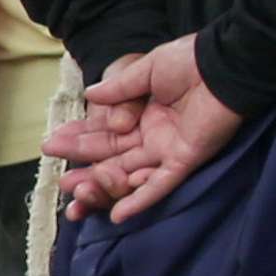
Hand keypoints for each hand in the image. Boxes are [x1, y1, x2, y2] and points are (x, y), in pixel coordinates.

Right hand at [46, 38, 237, 219]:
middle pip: (112, 155)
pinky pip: (161, 184)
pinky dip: (140, 199)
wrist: (225, 64)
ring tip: (73, 190)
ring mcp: (168, 149)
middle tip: (56, 174)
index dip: (79, 137)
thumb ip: (119, 87)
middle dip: (82, 164)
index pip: (104, 131)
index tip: (51, 143)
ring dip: (102, 184)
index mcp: (143, 113)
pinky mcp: (185, 159)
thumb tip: (89, 96)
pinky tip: (117, 214)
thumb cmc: (190, 61)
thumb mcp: (146, 70)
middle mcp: (153, 134)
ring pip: (129, 173)